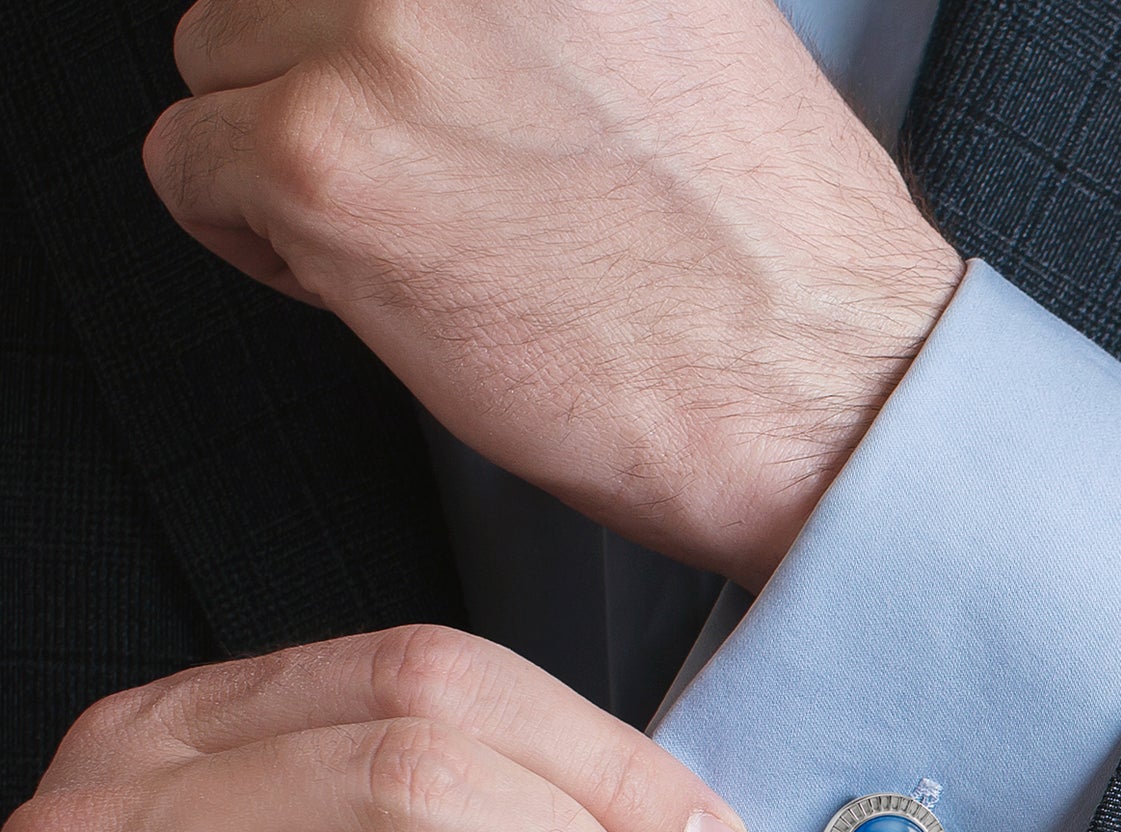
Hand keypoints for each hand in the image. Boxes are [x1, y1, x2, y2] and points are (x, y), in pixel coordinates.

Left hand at [142, 0, 962, 591]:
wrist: (813, 386)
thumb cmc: (766, 250)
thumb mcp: (665, 33)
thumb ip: (528, 6)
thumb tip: (423, 25)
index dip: (367, 24)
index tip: (394, 81)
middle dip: (322, 85)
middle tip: (423, 178)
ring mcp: (385, 28)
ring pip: (217, 65)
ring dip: (287, 160)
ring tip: (412, 235)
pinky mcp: (331, 162)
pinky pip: (189, 168)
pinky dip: (258, 240)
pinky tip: (370, 282)